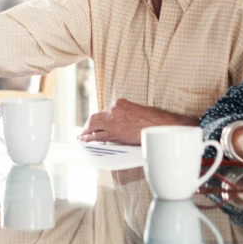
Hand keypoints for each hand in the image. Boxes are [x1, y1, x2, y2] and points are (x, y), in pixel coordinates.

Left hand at [79, 99, 195, 144]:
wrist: (161, 126)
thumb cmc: (154, 120)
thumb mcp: (137, 111)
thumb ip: (126, 115)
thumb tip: (121, 123)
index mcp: (120, 103)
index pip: (105, 112)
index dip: (100, 119)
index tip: (95, 124)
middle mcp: (114, 109)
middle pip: (96, 117)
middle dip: (89, 125)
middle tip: (83, 131)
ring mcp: (113, 120)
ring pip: (94, 124)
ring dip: (86, 131)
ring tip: (81, 137)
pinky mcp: (115, 131)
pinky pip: (98, 135)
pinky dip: (90, 137)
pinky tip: (84, 140)